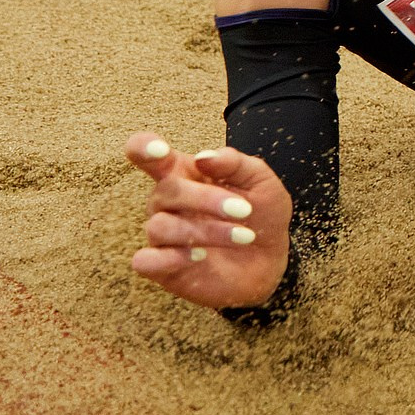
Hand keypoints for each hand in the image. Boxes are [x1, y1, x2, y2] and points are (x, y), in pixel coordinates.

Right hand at [124, 136, 291, 309]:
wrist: (269, 261)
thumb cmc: (261, 214)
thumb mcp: (261, 182)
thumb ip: (235, 163)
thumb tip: (204, 157)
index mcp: (184, 172)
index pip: (147, 152)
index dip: (144, 147)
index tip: (160, 150)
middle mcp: (166, 202)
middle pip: (165, 190)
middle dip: (206, 199)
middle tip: (244, 210)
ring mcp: (161, 234)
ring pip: (160, 226)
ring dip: (205, 231)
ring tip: (244, 237)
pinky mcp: (161, 266)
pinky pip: (145, 261)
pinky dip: (170, 258)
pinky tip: (200, 256)